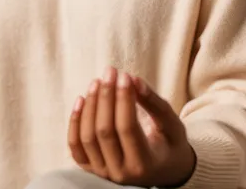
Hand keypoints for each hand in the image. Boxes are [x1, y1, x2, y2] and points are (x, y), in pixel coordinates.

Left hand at [68, 66, 195, 187]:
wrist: (164, 171)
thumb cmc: (170, 146)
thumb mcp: (172, 126)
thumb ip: (154, 103)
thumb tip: (133, 79)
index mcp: (144, 165)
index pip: (127, 128)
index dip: (123, 99)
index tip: (124, 76)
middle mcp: (121, 173)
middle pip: (104, 131)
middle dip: (105, 98)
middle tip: (110, 72)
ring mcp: (103, 172)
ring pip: (87, 138)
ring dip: (90, 106)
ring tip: (97, 82)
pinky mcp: (91, 168)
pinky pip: (75, 145)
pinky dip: (74, 122)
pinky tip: (81, 99)